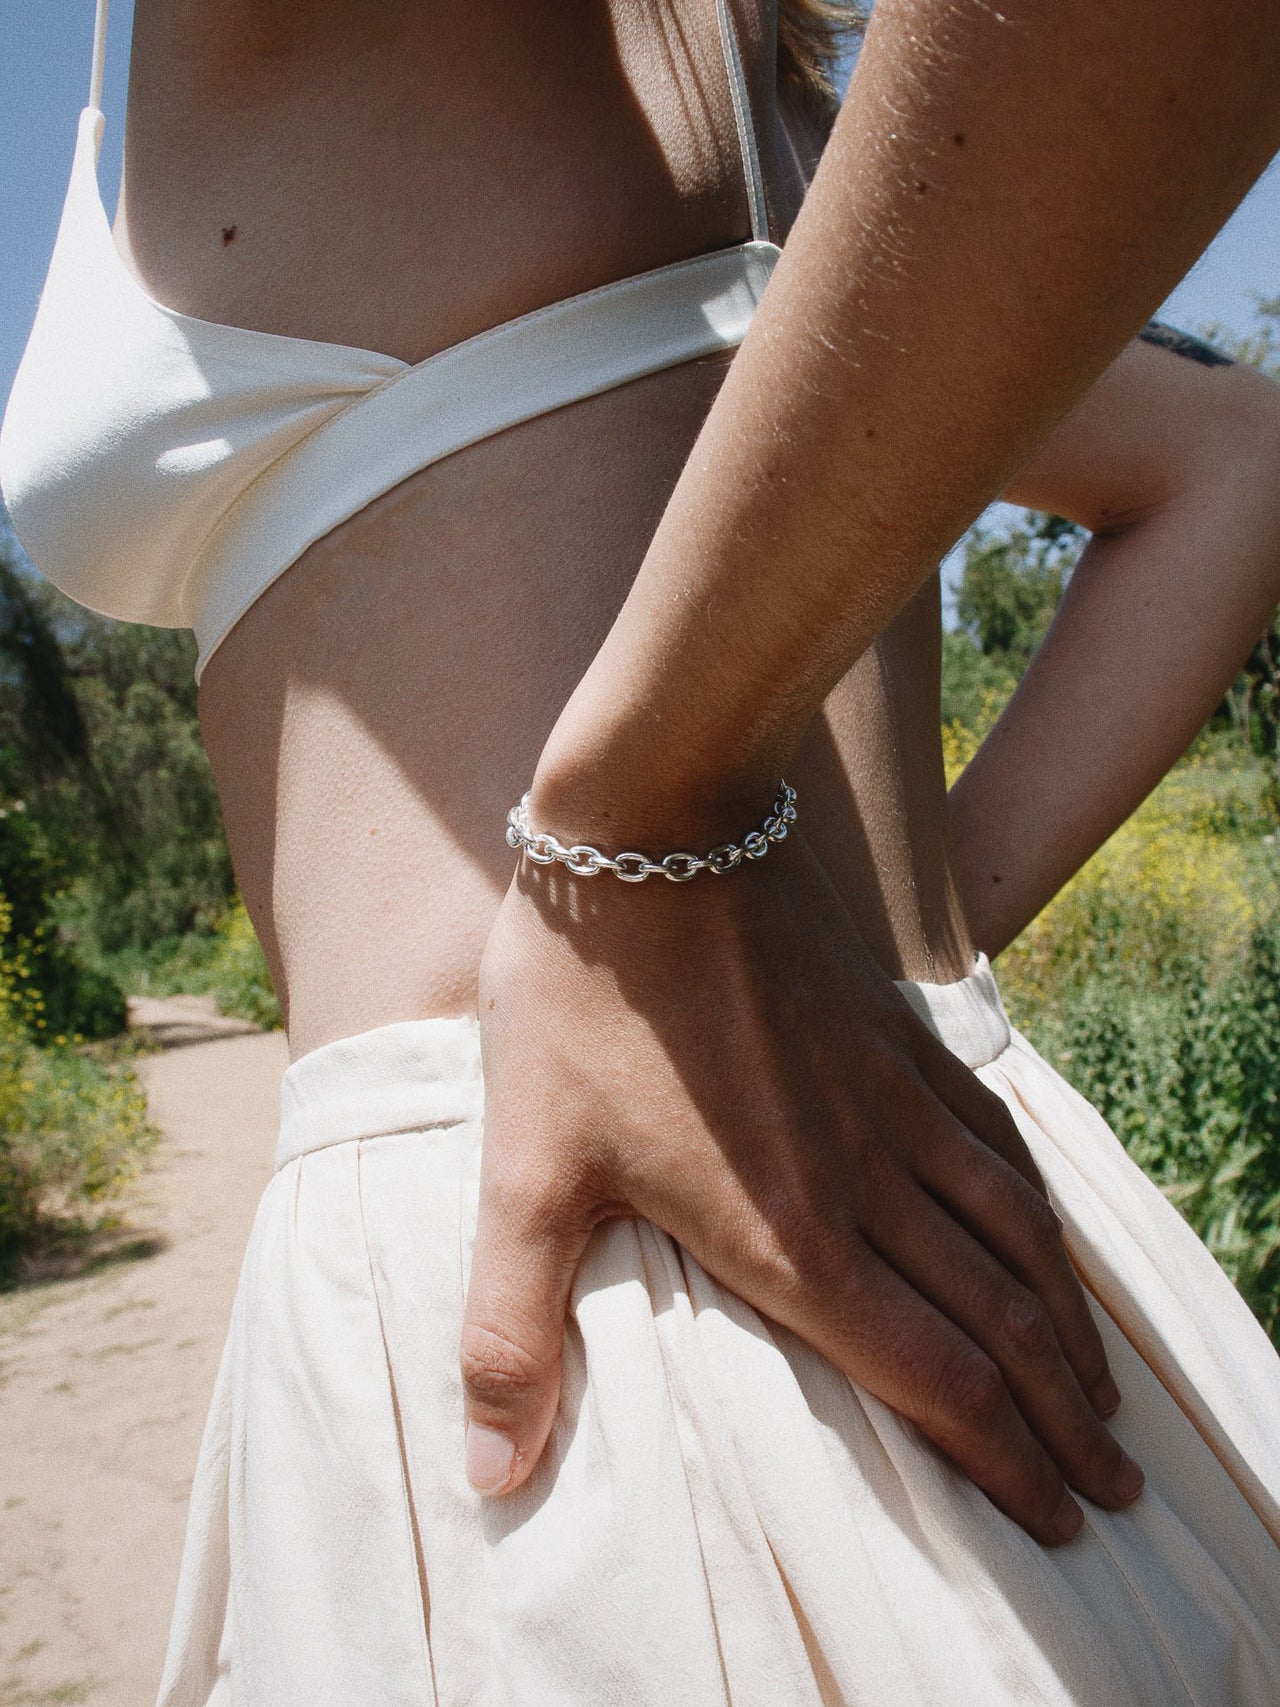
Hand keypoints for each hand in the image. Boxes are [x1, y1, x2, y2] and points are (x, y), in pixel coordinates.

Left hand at [463, 832, 1141, 1543]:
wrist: (656, 826)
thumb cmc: (579, 1000)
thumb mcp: (522, 1168)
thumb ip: (511, 1327)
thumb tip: (488, 1479)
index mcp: (787, 1234)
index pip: (930, 1377)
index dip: (1000, 1463)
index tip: (1054, 1526)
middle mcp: (865, 1181)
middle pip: (998, 1322)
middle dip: (1058, 1424)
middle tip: (1112, 1496)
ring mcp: (894, 1102)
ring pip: (1016, 1237)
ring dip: (1071, 1328)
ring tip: (1106, 1397)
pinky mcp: (897, 1037)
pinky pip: (997, 1142)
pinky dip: (1040, 1211)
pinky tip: (1046, 1231)